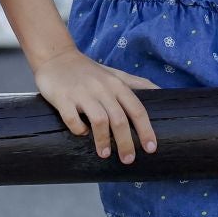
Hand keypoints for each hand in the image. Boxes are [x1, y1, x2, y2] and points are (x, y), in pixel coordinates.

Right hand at [32, 49, 157, 162]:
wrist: (56, 57)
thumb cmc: (89, 70)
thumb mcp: (115, 73)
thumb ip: (137, 83)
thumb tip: (161, 93)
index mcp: (116, 84)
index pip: (136, 109)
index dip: (145, 130)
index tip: (151, 148)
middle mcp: (101, 88)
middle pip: (119, 119)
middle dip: (126, 142)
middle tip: (128, 159)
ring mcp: (81, 93)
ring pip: (98, 120)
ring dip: (103, 140)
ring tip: (104, 154)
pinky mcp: (62, 97)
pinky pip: (72, 118)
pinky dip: (79, 129)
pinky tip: (82, 134)